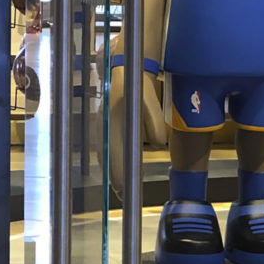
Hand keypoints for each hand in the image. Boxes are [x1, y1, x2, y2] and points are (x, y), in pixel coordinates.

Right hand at [108, 66, 165, 194]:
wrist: (123, 69)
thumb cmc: (137, 84)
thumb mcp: (148, 99)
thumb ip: (153, 121)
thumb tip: (160, 143)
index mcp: (116, 121)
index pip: (117, 153)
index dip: (119, 172)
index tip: (124, 188)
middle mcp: (106, 125)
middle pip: (108, 157)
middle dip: (114, 177)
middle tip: (122, 195)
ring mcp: (103, 125)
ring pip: (105, 154)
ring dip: (112, 171)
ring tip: (119, 188)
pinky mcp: (105, 125)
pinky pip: (107, 147)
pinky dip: (111, 161)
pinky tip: (116, 169)